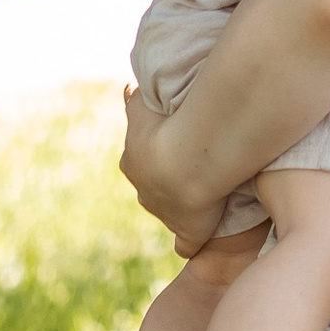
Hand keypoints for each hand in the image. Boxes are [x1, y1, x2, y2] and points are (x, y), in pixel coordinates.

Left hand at [120, 88, 224, 256]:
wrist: (186, 161)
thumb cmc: (167, 128)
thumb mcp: (143, 105)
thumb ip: (134, 98)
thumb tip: (127, 87)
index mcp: (134, 162)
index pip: (138, 160)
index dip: (153, 154)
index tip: (168, 145)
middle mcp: (145, 190)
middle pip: (151, 186)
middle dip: (163, 179)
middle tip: (187, 166)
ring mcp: (165, 213)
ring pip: (168, 209)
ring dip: (180, 202)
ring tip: (202, 190)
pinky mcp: (187, 231)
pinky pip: (187, 243)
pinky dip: (190, 242)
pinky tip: (196, 241)